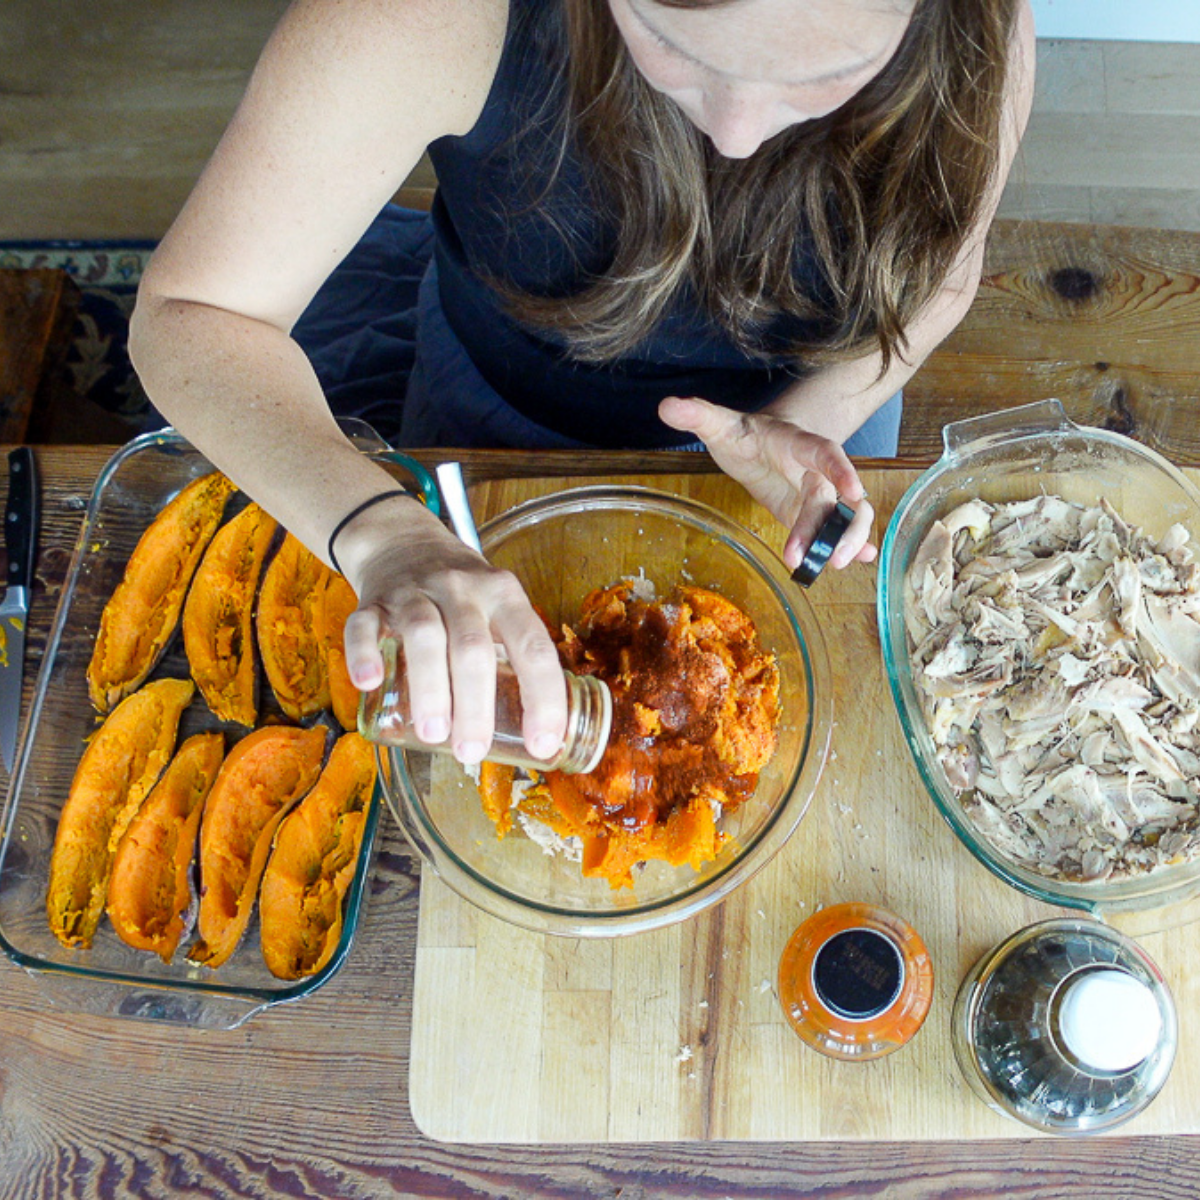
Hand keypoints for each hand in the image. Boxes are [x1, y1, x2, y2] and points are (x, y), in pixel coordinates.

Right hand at [337, 503, 566, 765]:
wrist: (403, 541)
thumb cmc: (464, 594)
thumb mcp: (500, 607)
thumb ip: (515, 657)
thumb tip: (539, 738)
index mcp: (504, 596)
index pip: (533, 647)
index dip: (543, 697)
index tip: (542, 744)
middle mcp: (463, 589)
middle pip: (473, 648)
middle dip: (475, 705)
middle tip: (472, 752)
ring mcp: (415, 592)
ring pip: (424, 636)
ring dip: (430, 688)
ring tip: (432, 735)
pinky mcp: (373, 601)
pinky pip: (364, 625)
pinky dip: (364, 653)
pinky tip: (369, 683)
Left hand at [658, 395, 876, 570]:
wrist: (764, 439)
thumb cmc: (745, 433)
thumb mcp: (720, 424)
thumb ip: (697, 415)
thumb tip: (667, 406)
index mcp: (796, 443)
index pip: (824, 452)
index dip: (841, 470)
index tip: (853, 491)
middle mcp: (815, 470)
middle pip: (832, 497)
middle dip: (829, 527)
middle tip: (823, 558)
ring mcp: (818, 493)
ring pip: (847, 513)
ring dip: (847, 538)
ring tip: (835, 564)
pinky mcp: (813, 514)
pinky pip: (839, 527)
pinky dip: (854, 541)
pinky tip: (861, 558)